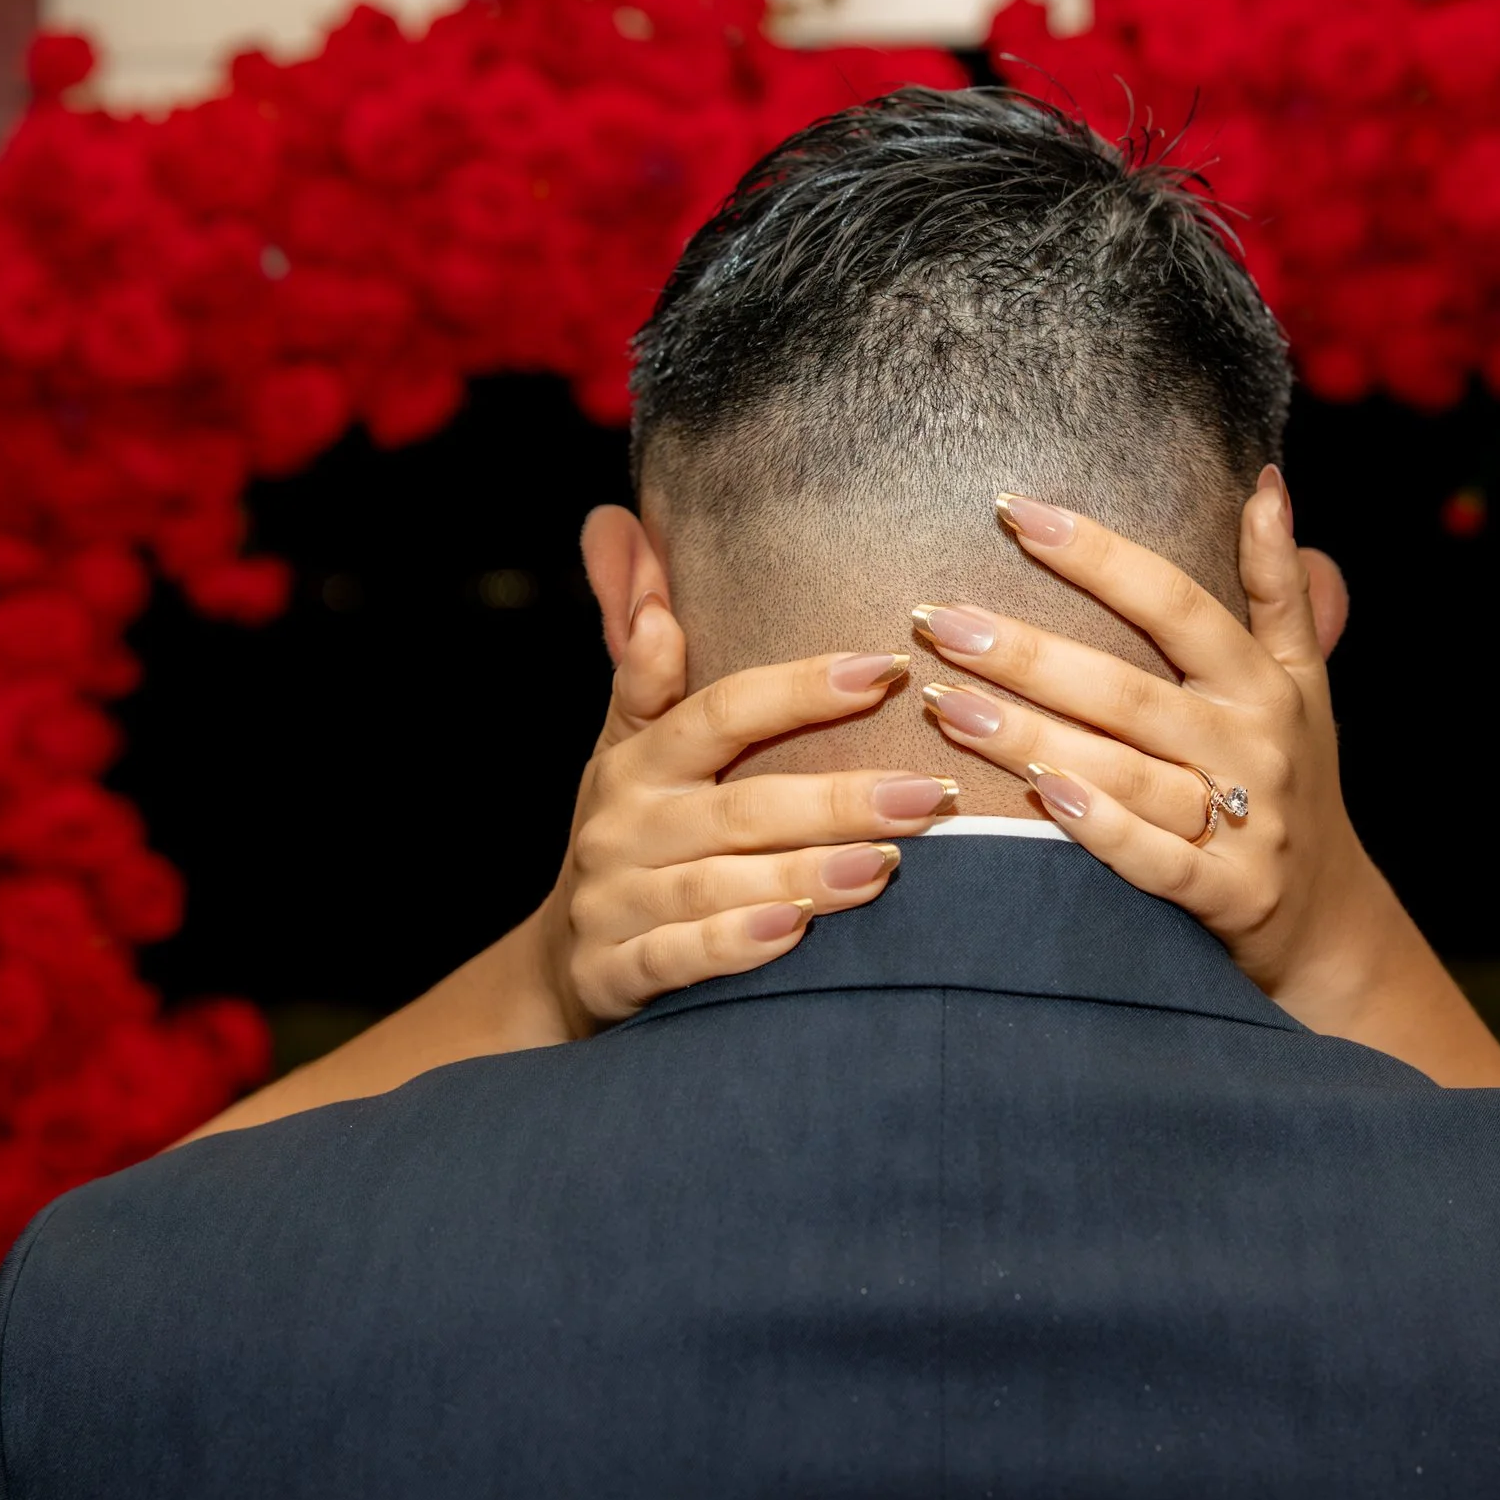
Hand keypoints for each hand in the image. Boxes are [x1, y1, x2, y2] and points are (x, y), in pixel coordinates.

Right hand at [180, 597, 955, 1142]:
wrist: (567, 967)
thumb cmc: (637, 834)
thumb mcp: (630, 739)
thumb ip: (640, 647)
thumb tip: (618, 524)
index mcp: (639, 757)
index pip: (720, 710)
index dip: (798, 688)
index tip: (886, 666)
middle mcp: (625, 823)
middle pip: (737, 803)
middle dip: (837, 796)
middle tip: (932, 791)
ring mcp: (616, 901)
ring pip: (715, 882)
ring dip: (802, 871)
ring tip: (888, 865)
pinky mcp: (615, 975)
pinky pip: (677, 958)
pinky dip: (733, 945)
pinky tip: (797, 933)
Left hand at [912, 471, 1499, 1088]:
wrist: (1331, 918)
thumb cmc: (1292, 776)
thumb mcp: (1302, 678)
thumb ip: (1278, 585)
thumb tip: (1266, 482)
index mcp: (1262, 683)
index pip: (1175, 603)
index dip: (1097, 556)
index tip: (1013, 511)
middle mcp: (1254, 746)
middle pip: (1129, 690)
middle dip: (1027, 653)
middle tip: (938, 619)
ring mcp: (1244, 825)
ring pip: (1126, 772)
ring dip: (1031, 736)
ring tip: (946, 703)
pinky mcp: (1228, 895)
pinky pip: (1155, 860)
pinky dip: (1098, 829)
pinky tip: (1032, 795)